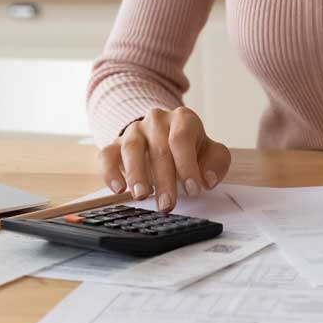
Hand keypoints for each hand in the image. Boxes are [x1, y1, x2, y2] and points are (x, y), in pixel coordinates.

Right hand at [96, 106, 230, 212]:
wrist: (165, 135)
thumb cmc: (190, 148)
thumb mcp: (211, 153)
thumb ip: (216, 164)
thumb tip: (207, 179)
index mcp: (183, 118)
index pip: (182, 138)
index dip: (187, 165)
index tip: (193, 190)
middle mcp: (157, 120)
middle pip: (159, 148)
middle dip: (164, 180)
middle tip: (167, 204)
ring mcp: (134, 131)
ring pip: (131, 148)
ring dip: (136, 174)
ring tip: (142, 195)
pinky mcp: (115, 144)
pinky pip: (107, 154)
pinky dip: (110, 171)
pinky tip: (118, 189)